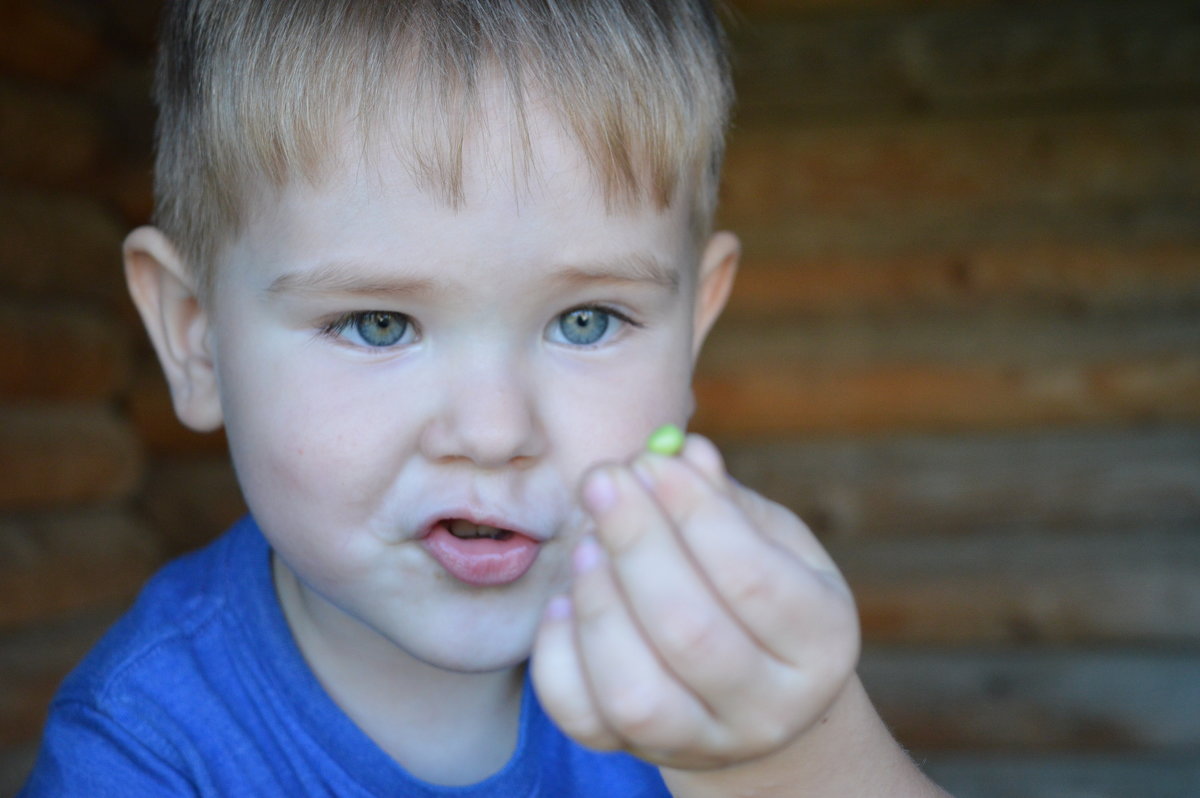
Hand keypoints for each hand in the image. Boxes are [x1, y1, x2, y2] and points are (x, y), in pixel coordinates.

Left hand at [531, 434, 860, 770]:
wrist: (750, 694)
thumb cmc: (756, 591)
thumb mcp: (769, 539)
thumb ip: (725, 500)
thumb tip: (681, 451)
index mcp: (821, 642)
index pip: (751, 577)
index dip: (693, 512)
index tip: (651, 460)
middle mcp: (769, 708)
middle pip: (689, 631)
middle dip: (636, 542)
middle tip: (603, 479)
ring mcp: (701, 743)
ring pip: (634, 689)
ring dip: (599, 600)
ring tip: (587, 542)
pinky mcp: (635, 753)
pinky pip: (581, 715)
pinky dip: (560, 651)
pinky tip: (567, 599)